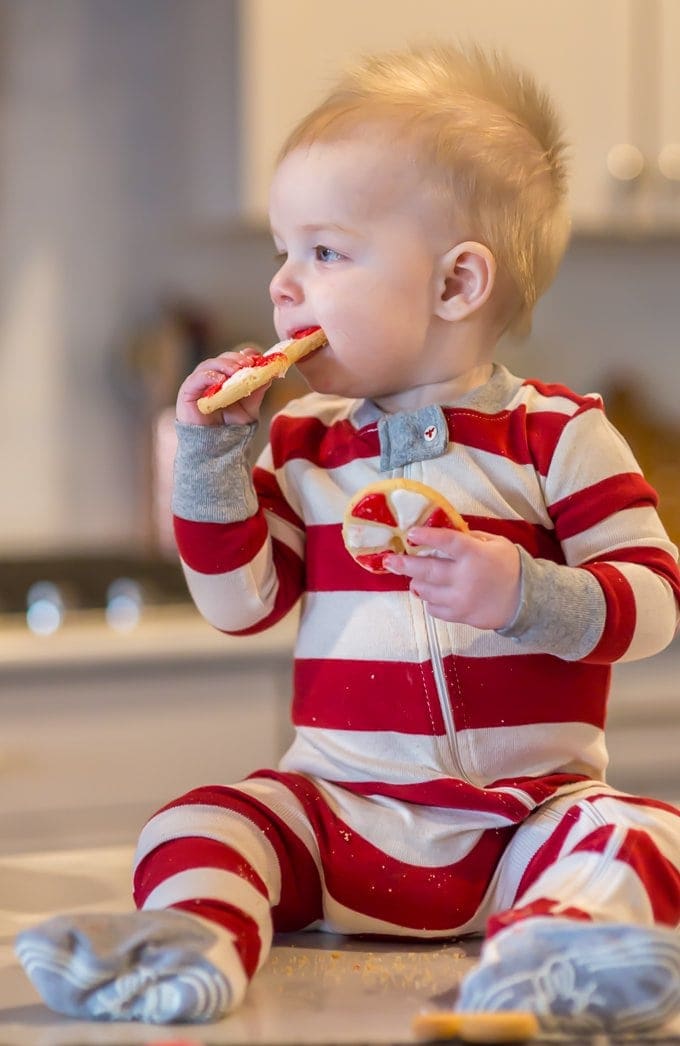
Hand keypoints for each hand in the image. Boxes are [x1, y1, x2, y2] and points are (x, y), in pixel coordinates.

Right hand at [176, 348, 270, 426]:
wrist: (216, 449)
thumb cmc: (231, 428)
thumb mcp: (249, 409)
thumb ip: (257, 392)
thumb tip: (269, 375)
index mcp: (227, 378)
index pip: (234, 359)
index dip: (245, 355)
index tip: (258, 357)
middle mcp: (212, 377)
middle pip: (222, 359)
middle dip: (236, 359)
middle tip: (248, 363)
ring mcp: (198, 383)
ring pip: (209, 365)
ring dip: (224, 365)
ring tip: (236, 370)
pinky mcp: (187, 392)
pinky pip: (196, 379)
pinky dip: (208, 376)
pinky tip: (220, 380)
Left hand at [385, 528, 520, 629]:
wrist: (526, 601)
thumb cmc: (510, 567)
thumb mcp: (496, 543)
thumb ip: (471, 538)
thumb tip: (445, 534)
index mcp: (474, 554)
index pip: (445, 541)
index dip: (425, 536)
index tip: (410, 533)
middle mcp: (464, 577)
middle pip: (426, 570)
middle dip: (404, 564)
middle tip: (389, 560)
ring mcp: (460, 599)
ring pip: (426, 591)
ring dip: (416, 583)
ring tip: (414, 578)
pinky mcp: (460, 615)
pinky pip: (434, 609)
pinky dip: (429, 601)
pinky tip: (432, 594)